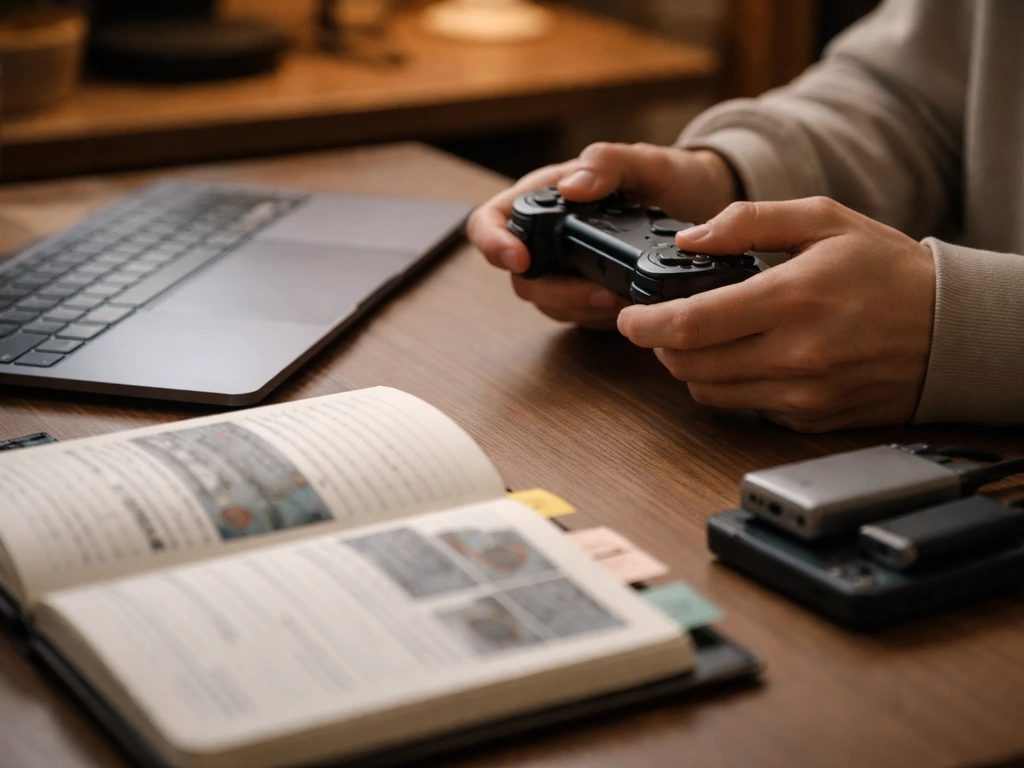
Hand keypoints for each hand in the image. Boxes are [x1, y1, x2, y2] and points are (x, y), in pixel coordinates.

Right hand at [466, 142, 737, 328]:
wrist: (703, 204)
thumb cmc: (667, 175)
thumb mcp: (644, 160)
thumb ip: (607, 163)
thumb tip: (572, 187)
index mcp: (545, 196)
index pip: (489, 221)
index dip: (492, 243)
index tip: (519, 260)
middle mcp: (547, 236)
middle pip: (521, 276)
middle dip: (556, 292)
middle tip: (599, 293)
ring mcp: (565, 269)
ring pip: (548, 303)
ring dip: (580, 308)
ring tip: (619, 299)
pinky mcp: (588, 294)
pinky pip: (578, 315)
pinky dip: (598, 317)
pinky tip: (626, 306)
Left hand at [617, 197, 935, 431]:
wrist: (952, 329)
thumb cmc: (889, 271)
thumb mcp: (824, 221)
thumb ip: (749, 222)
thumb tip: (690, 239)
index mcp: (791, 299)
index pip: (689, 326)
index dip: (643, 324)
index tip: (628, 317)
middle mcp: (793, 356)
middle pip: (687, 366)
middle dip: (661, 345)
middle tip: (663, 323)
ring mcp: (802, 395)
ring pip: (708, 393)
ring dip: (690, 367)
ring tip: (704, 337)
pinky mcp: (809, 419)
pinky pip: (744, 407)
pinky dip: (730, 385)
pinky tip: (747, 357)